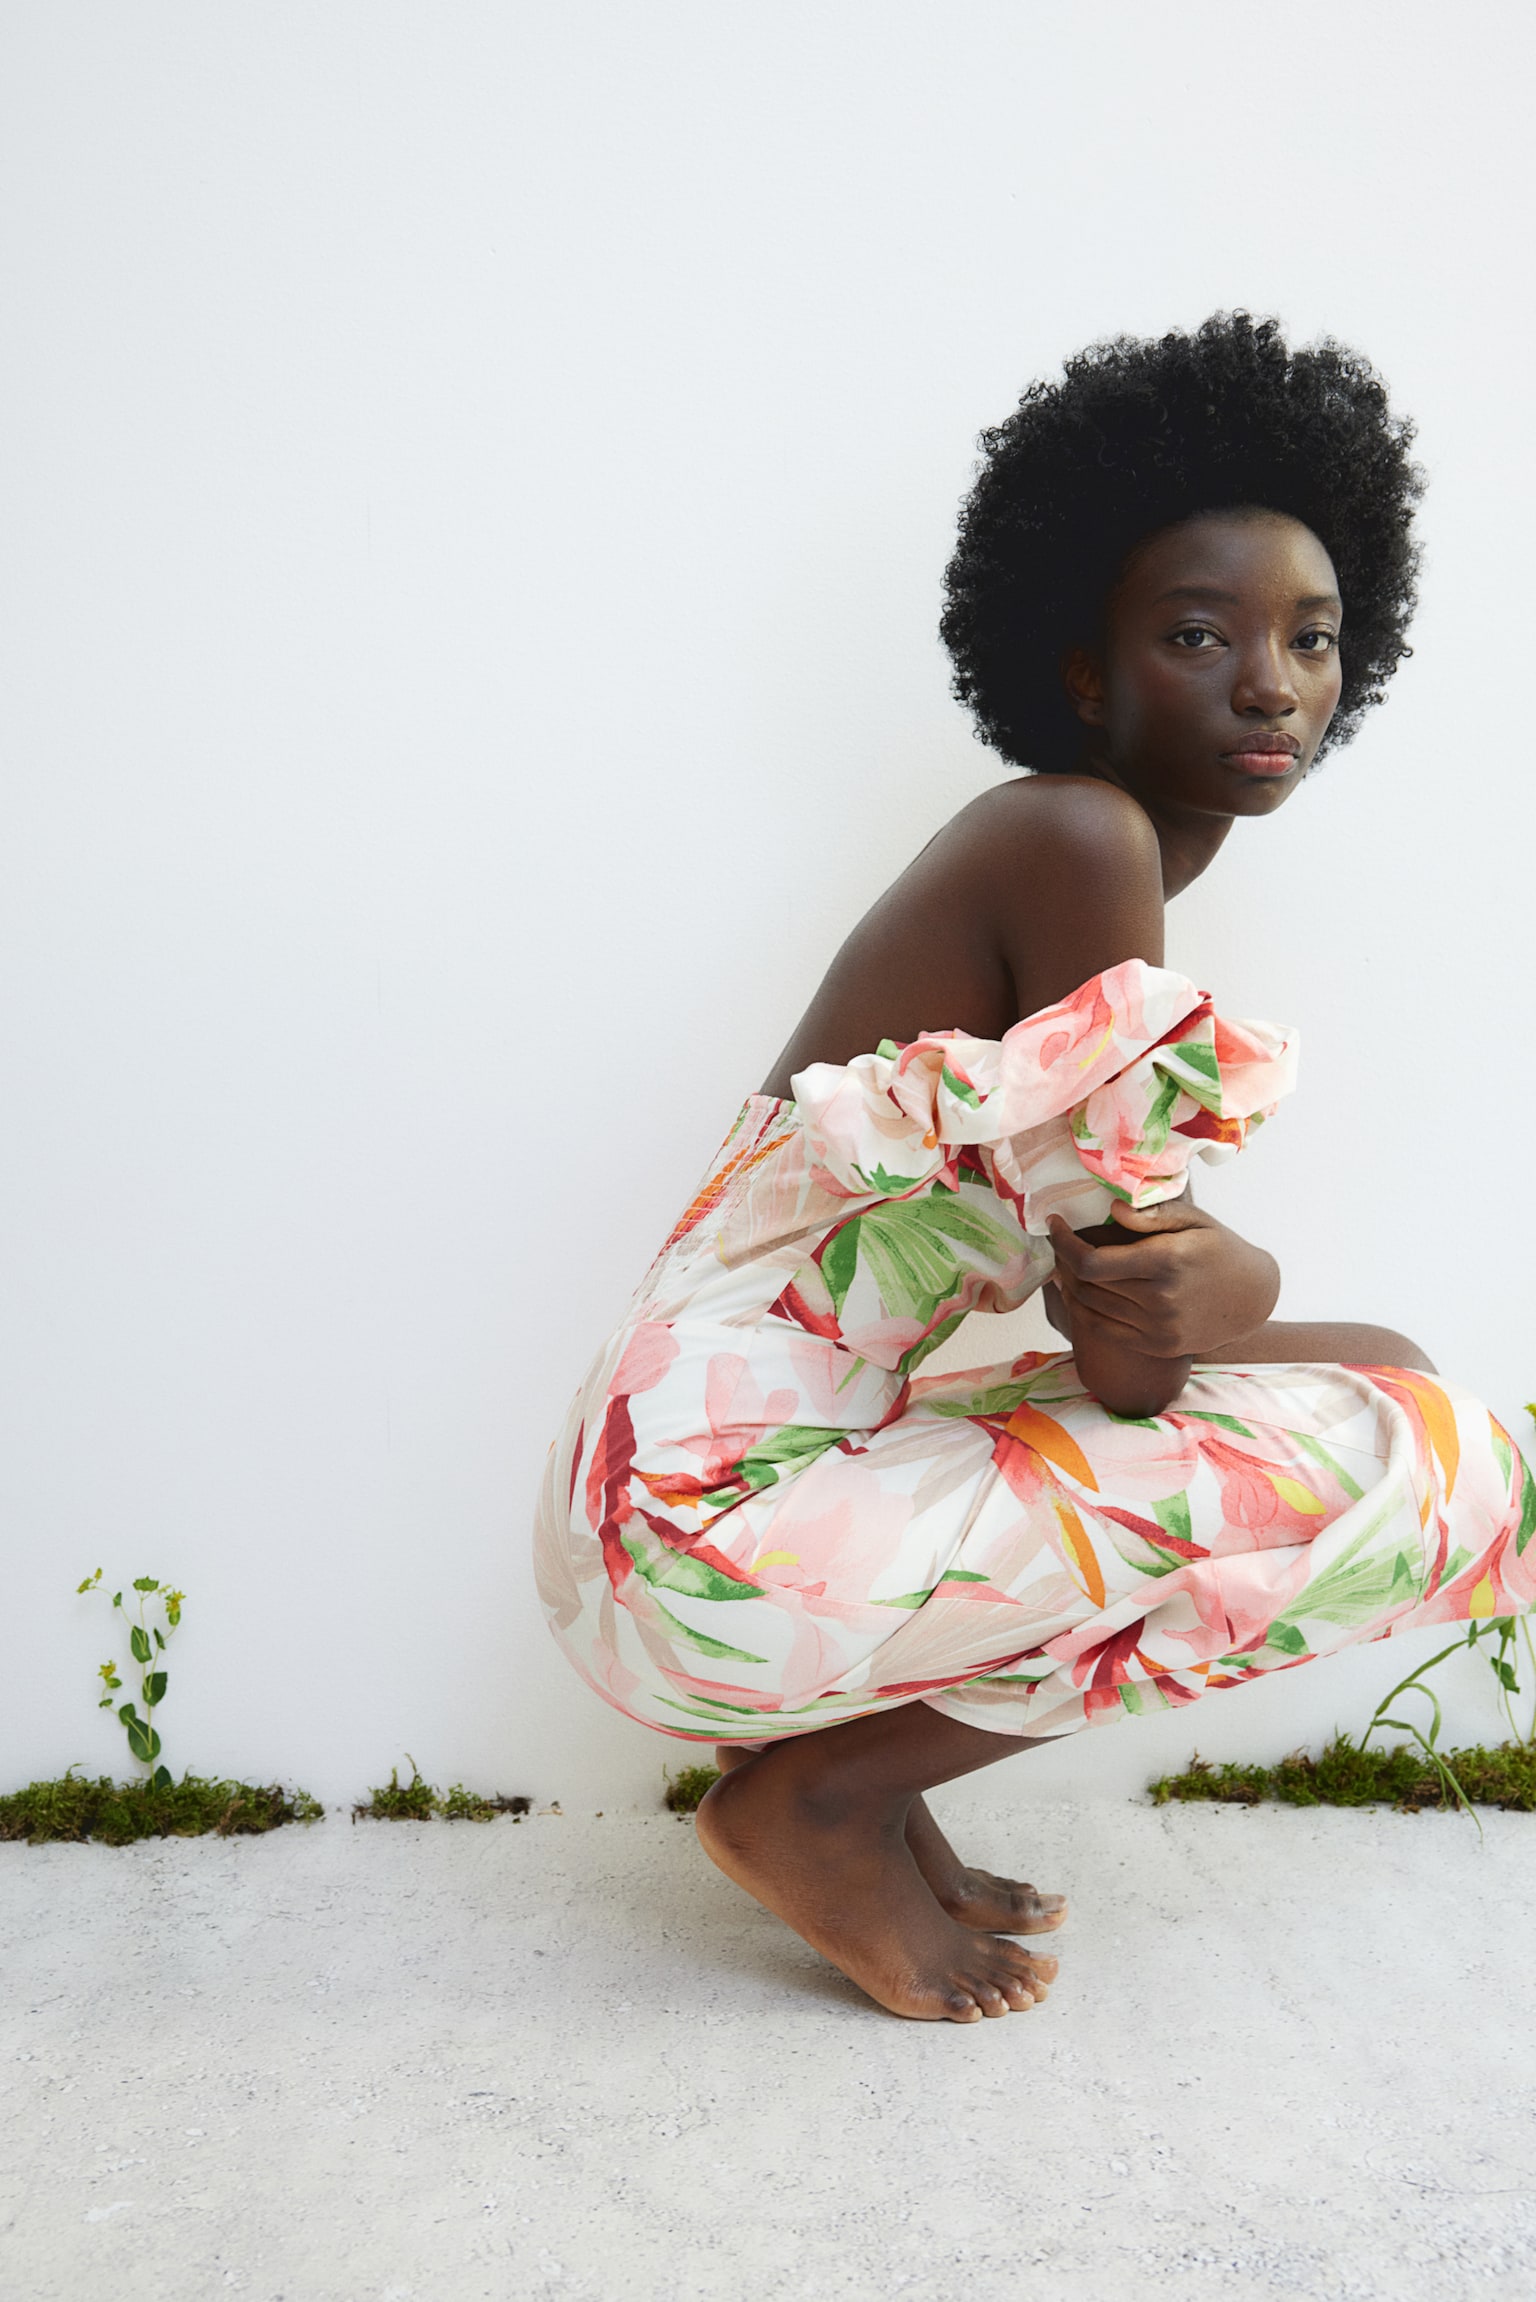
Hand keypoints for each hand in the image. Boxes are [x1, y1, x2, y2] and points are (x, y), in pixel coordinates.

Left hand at [1046, 1196, 1279, 1363]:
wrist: (1253, 1297)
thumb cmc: (1219, 1249)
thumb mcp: (1194, 1220)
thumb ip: (1151, 1215)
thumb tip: (1111, 1209)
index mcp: (1166, 1261)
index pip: (1092, 1261)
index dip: (1062, 1243)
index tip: (1054, 1224)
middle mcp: (1160, 1299)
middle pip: (1085, 1284)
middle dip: (1062, 1259)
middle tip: (1058, 1241)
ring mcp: (1159, 1329)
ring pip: (1090, 1308)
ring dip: (1068, 1285)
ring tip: (1065, 1264)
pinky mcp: (1158, 1347)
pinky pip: (1104, 1330)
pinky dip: (1083, 1311)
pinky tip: (1078, 1292)